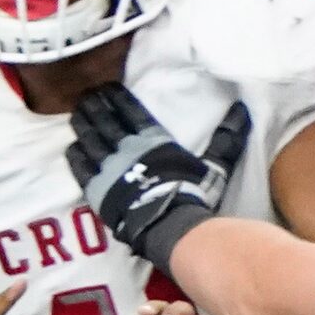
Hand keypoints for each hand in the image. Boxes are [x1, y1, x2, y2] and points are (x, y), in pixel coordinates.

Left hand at [68, 85, 250, 268]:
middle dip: (95, 106)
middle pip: (106, 121)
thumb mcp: (214, 164)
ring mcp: (109, 169)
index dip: (117, 98)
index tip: (107, 88)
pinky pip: (82, 168)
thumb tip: (242, 110)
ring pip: (90, 140)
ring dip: (82, 125)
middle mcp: (127, 148)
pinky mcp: (97, 191)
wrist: (169, 225)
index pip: (130, 111)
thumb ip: (225, 138)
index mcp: (153, 139)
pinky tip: (72, 147)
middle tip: (86, 97)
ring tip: (76, 114)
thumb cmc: (193, 194)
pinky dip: (76, 156)